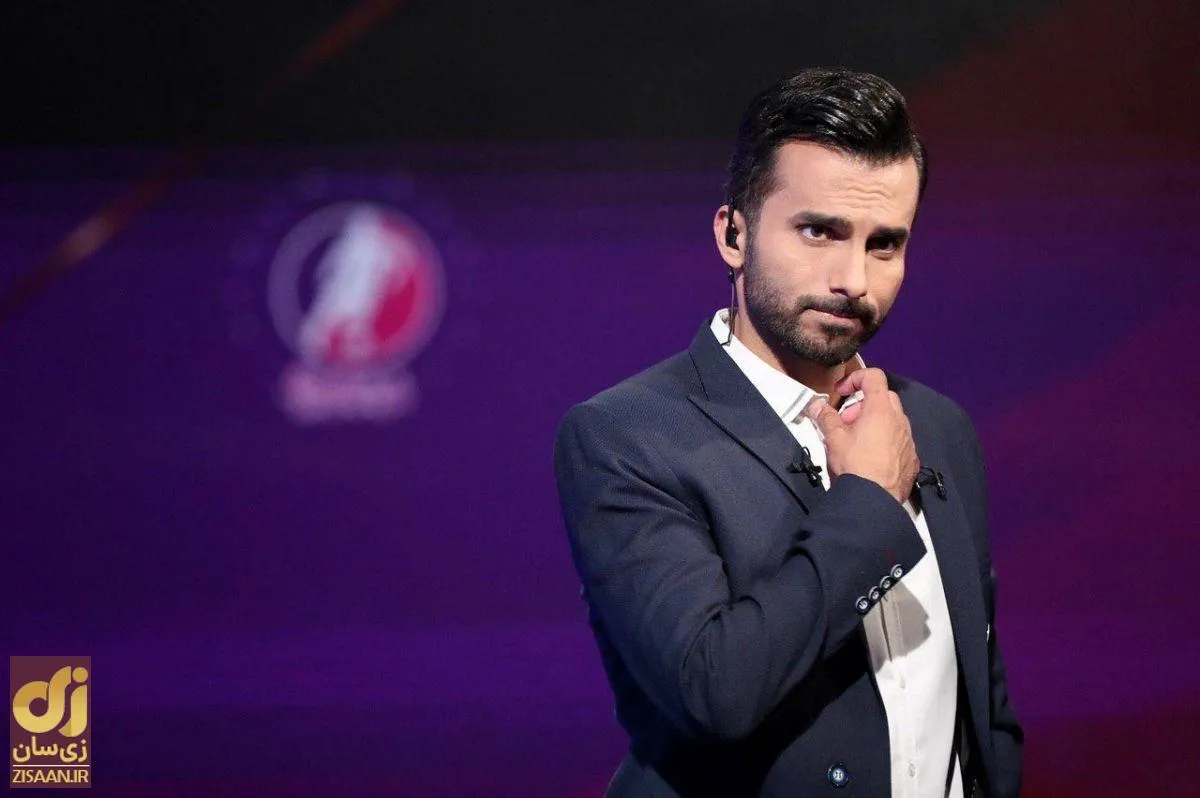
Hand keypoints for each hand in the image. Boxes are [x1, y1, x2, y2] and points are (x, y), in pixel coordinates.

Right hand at [805, 368, 918, 502]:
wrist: (874, 500)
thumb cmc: (855, 465)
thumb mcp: (834, 438)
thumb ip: (825, 417)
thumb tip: (816, 405)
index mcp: (880, 410)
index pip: (874, 377)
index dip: (855, 378)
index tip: (842, 393)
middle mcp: (899, 421)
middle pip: (884, 397)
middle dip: (863, 404)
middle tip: (846, 421)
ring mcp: (908, 439)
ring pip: (893, 420)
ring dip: (875, 422)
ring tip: (857, 441)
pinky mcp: (911, 457)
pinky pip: (899, 440)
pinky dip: (886, 441)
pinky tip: (872, 457)